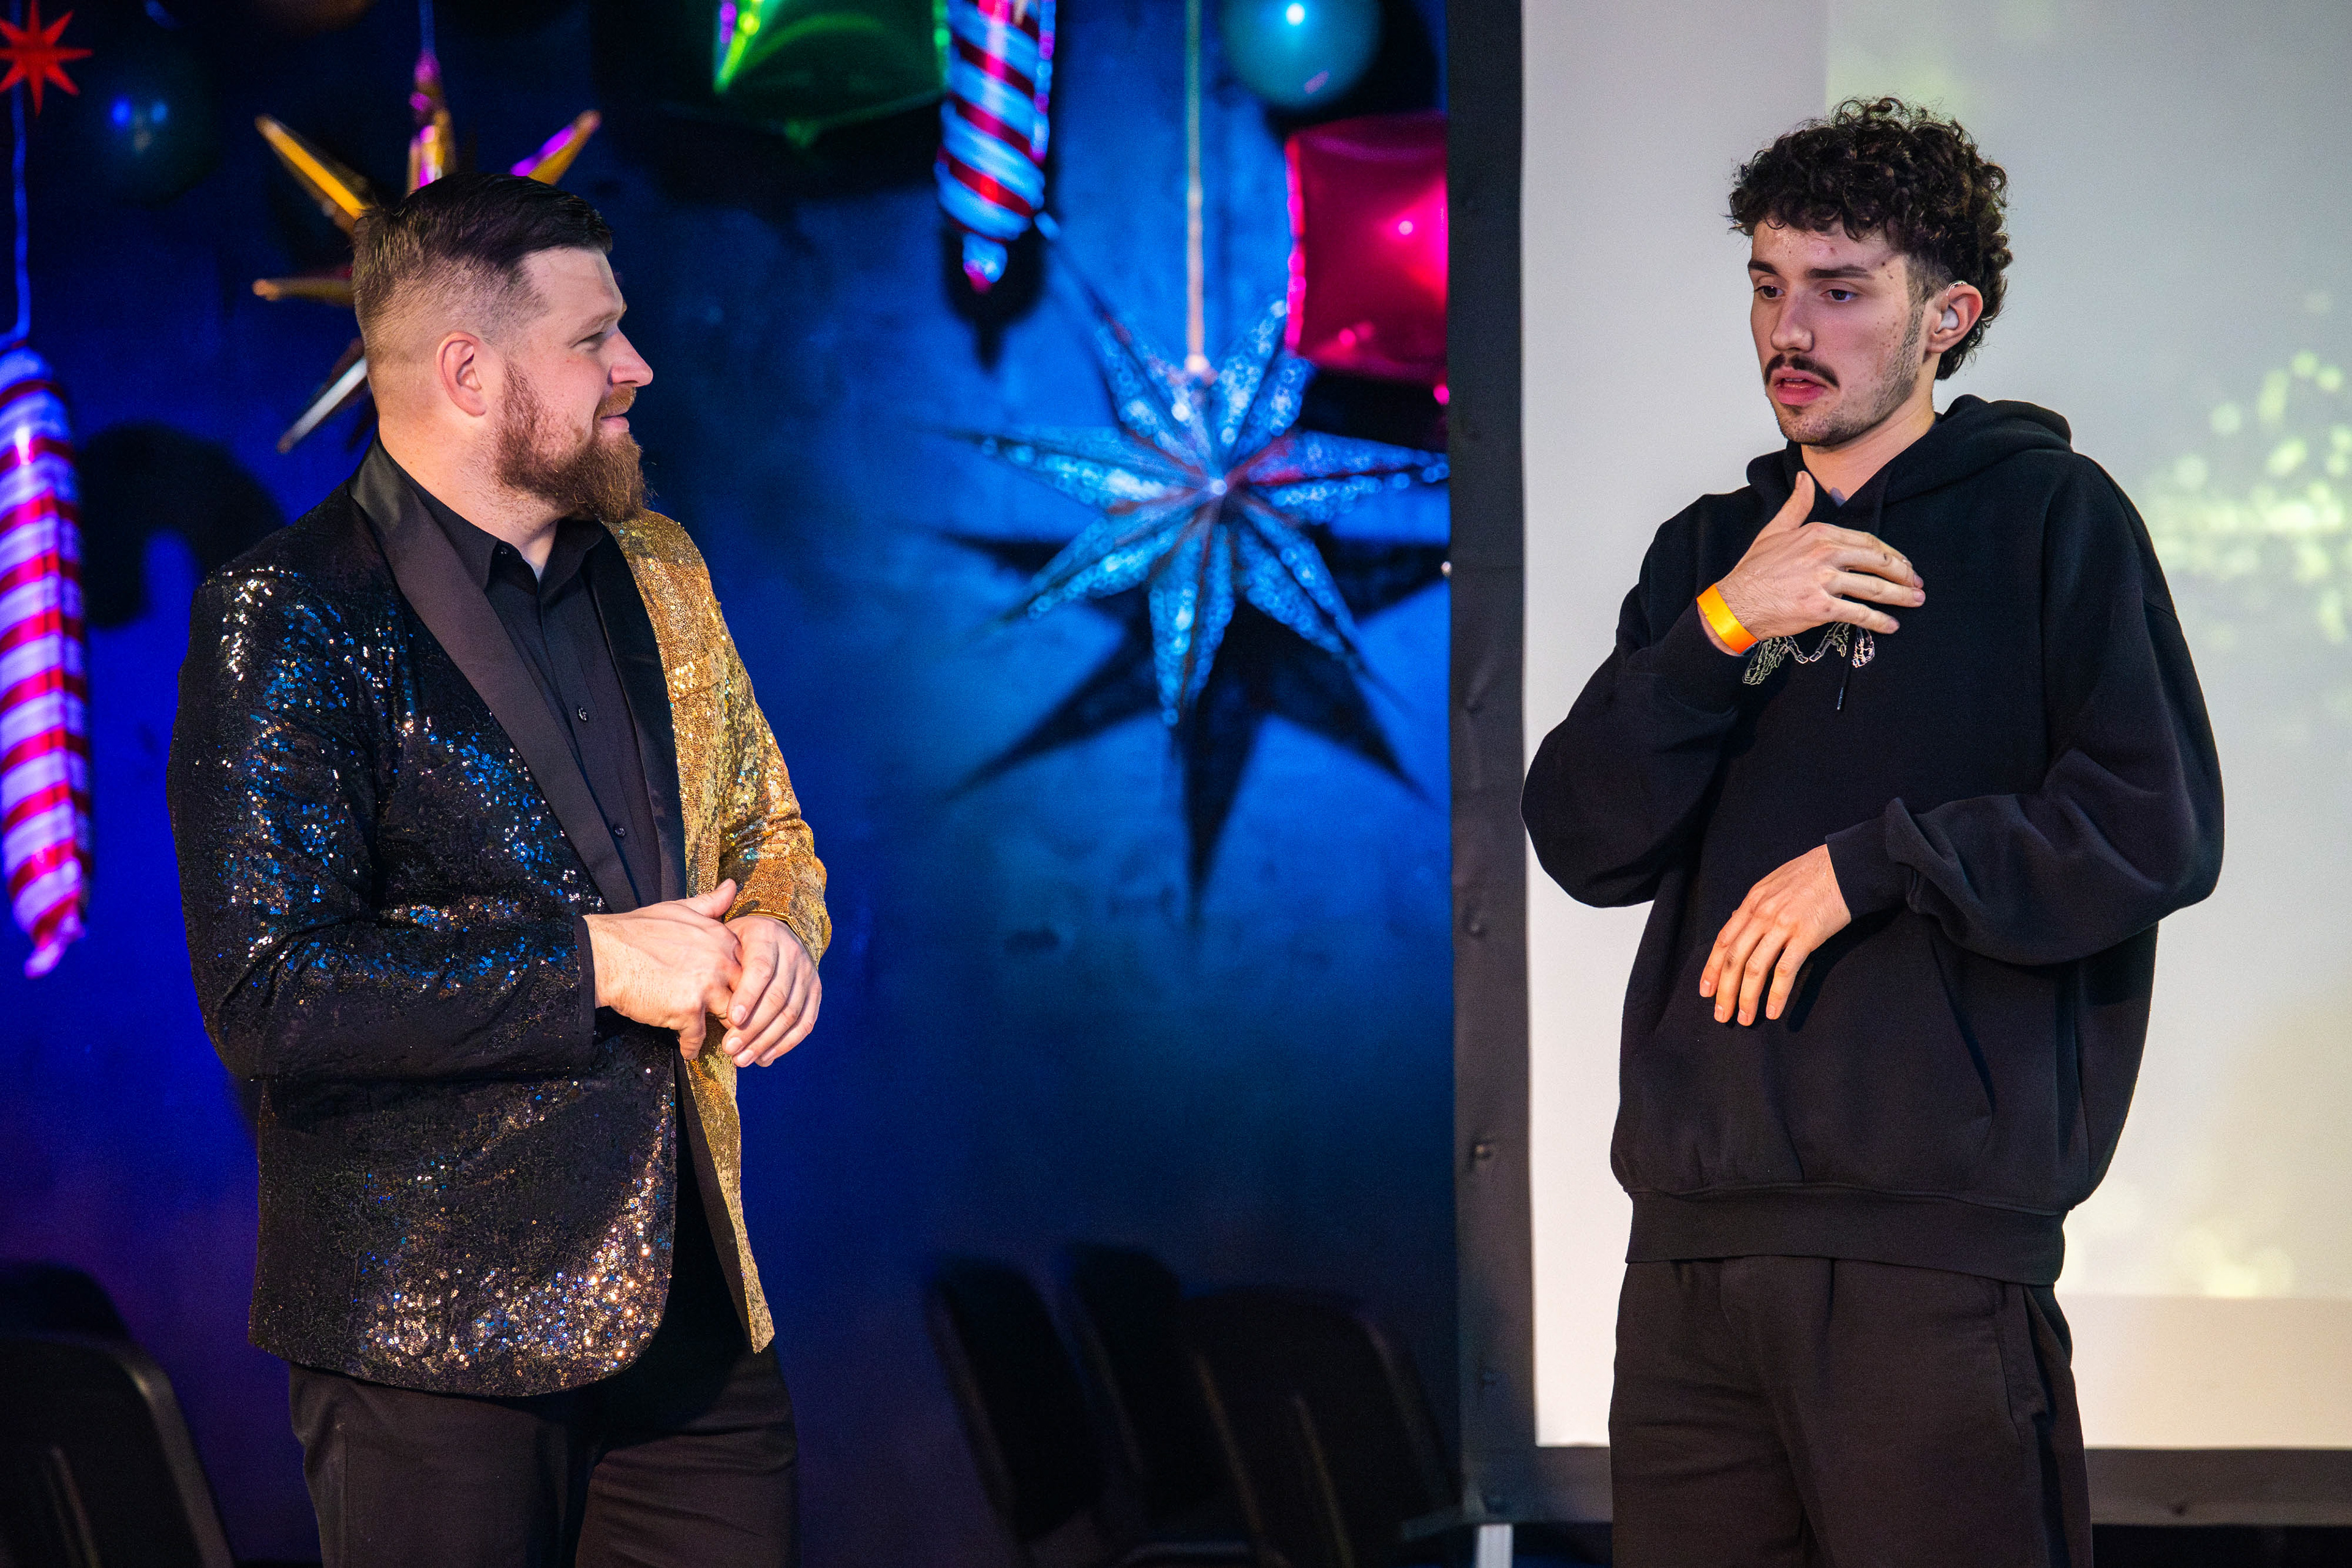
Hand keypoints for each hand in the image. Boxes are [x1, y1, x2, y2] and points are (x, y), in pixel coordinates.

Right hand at [585, 880, 741, 1058]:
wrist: (603, 955)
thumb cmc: (636, 931)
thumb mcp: (679, 908)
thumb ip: (711, 903)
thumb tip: (733, 886)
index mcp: (721, 937)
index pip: (749, 966)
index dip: (744, 983)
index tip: (738, 995)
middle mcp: (720, 960)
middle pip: (745, 993)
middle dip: (741, 1010)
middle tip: (737, 1026)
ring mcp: (706, 986)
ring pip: (729, 1016)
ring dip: (723, 1032)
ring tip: (719, 1042)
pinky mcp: (687, 1010)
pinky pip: (699, 1037)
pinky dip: (693, 1047)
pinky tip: (689, 1051)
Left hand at [716, 914, 821, 1068]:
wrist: (773, 932)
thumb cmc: (737, 942)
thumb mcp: (725, 940)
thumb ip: (720, 963)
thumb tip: (709, 1001)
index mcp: (767, 936)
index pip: (761, 969)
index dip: (748, 995)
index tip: (732, 1019)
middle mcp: (792, 952)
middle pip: (776, 996)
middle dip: (752, 1027)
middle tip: (729, 1049)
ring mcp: (808, 973)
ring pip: (791, 1014)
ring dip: (766, 1041)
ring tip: (742, 1059)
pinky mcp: (816, 991)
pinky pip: (805, 1023)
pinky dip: (786, 1044)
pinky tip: (765, 1058)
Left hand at [1700, 846, 1851, 1025]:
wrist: (1845, 866)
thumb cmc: (1812, 874)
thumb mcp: (1773, 884)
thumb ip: (1756, 906)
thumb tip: (1738, 923)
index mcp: (1752, 902)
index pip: (1724, 941)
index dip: (1712, 969)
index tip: (1706, 991)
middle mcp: (1762, 914)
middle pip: (1734, 959)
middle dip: (1725, 991)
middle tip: (1721, 1015)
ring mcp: (1782, 925)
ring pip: (1755, 968)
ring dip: (1747, 998)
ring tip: (1744, 1019)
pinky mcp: (1806, 935)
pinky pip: (1785, 970)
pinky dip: (1777, 994)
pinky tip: (1773, 1011)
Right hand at [1704, 472, 1924, 649]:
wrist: (1735, 603)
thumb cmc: (1754, 569)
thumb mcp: (1775, 530)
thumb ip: (1797, 505)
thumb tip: (1805, 478)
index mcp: (1819, 534)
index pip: (1868, 542)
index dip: (1892, 554)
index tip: (1903, 564)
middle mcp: (1825, 554)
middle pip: (1878, 562)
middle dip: (1903, 574)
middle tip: (1917, 584)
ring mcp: (1824, 581)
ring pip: (1875, 588)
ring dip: (1901, 596)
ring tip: (1915, 601)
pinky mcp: (1820, 607)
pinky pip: (1859, 614)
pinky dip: (1879, 621)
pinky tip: (1891, 626)